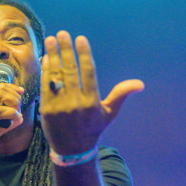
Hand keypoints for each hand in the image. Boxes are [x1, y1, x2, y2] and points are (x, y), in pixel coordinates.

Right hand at [0, 83, 24, 167]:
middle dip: (15, 95)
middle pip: (0, 87)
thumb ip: (5, 124)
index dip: (10, 87)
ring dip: (13, 101)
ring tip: (16, 113)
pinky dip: (11, 113)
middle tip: (18, 108)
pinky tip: (15, 120)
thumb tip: (19, 118)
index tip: (21, 92)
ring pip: (0, 94)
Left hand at [39, 31, 143, 154]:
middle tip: (63, 34)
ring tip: (51, 40)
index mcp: (92, 102)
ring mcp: (59, 106)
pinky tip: (46, 58)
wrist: (72, 150)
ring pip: (56, 76)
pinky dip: (46, 71)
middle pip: (70, 70)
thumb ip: (121, 94)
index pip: (88, 72)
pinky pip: (46, 86)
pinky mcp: (46, 110)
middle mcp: (76, 103)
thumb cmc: (93, 128)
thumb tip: (140, 84)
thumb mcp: (109, 113)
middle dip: (66, 50)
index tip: (80, 39)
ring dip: (53, 56)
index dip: (84, 54)